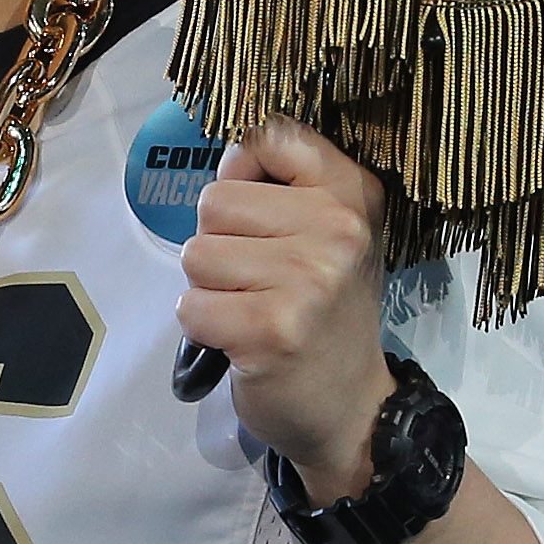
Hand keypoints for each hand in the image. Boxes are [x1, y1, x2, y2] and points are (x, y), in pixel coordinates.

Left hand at [178, 119, 395, 503]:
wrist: (350, 407)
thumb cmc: (324, 313)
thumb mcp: (327, 236)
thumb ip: (281, 186)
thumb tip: (227, 155)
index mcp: (352, 193)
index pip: (268, 136)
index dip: (242, 172)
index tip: (260, 215)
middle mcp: (339, 229)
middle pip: (215, 201)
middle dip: (219, 242)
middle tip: (257, 280)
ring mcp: (308, 280)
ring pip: (196, 253)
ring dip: (209, 287)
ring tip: (250, 309)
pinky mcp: (271, 330)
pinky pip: (191, 305)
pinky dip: (202, 327)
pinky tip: (240, 340)